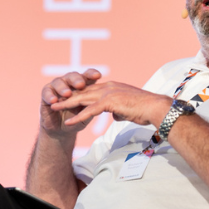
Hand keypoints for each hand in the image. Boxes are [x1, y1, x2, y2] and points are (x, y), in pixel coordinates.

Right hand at [39, 69, 102, 134]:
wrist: (62, 129)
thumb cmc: (78, 119)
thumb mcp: (88, 113)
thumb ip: (95, 106)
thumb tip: (109, 101)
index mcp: (81, 85)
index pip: (87, 75)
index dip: (92, 74)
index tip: (98, 76)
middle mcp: (68, 83)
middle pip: (73, 76)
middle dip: (77, 79)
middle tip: (81, 84)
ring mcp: (56, 87)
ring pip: (59, 82)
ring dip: (63, 87)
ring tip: (67, 94)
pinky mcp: (46, 94)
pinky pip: (46, 91)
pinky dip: (50, 95)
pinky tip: (54, 101)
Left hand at [50, 81, 172, 127]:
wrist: (155, 108)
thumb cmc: (144, 110)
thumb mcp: (127, 110)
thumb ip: (118, 111)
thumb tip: (114, 116)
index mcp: (111, 87)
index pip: (89, 90)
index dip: (75, 94)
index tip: (64, 98)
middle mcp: (108, 87)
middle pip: (82, 92)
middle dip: (66, 96)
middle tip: (52, 100)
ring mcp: (108, 93)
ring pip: (82, 98)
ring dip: (66, 104)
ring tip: (53, 109)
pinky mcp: (110, 102)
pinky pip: (90, 111)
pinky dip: (78, 116)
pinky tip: (68, 121)